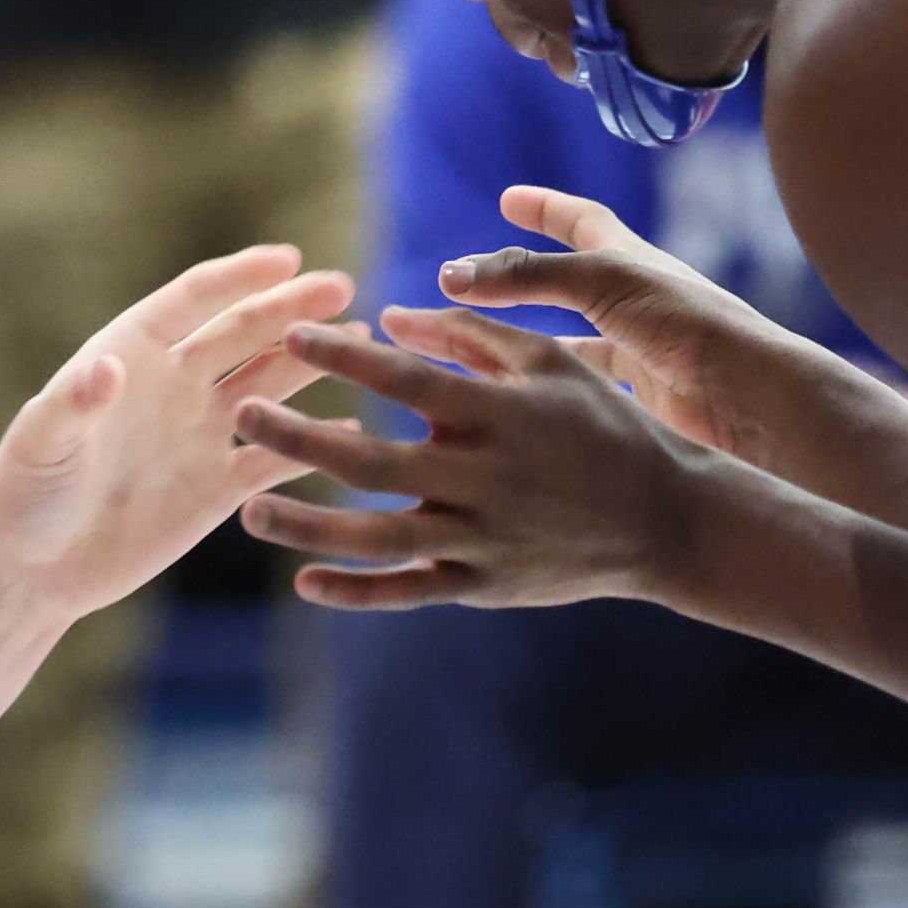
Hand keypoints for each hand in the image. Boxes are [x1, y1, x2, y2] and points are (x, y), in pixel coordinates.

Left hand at [0, 246, 355, 620]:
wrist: (33, 567)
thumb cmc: (24, 493)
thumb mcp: (40, 444)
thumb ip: (73, 404)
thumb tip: (105, 368)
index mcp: (131, 354)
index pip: (194, 300)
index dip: (239, 277)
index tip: (288, 258)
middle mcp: (173, 384)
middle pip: (244, 333)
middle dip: (292, 308)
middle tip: (343, 286)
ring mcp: (199, 433)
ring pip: (269, 385)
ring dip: (311, 363)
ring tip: (362, 339)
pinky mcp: (215, 487)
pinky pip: (275, 458)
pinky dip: (313, 443)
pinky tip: (353, 429)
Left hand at [233, 316, 697, 610]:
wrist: (668, 521)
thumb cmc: (603, 427)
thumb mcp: (552, 364)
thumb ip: (472, 335)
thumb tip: (392, 314)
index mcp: (497, 416)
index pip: (406, 382)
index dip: (346, 358)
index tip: (291, 336)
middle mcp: (483, 479)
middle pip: (374, 463)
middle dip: (301, 438)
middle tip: (240, 414)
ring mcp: (482, 538)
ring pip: (380, 539)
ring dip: (309, 526)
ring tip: (249, 510)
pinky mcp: (484, 584)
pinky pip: (411, 592)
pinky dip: (357, 593)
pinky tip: (306, 584)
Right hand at [435, 185, 907, 469]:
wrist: (750, 402)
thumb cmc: (687, 326)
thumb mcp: (600, 281)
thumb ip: (527, 275)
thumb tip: (452, 274)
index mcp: (630, 261)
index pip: (581, 222)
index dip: (546, 208)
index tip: (512, 198)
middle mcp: (634, 303)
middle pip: (569, 283)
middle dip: (523, 280)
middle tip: (477, 280)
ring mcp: (638, 354)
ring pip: (568, 344)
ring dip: (526, 343)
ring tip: (476, 349)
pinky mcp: (640, 404)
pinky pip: (580, 390)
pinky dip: (548, 390)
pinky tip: (520, 402)